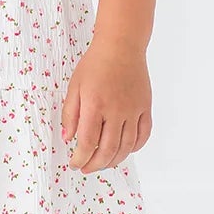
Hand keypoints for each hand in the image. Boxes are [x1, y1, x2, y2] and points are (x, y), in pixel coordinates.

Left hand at [60, 38, 151, 172]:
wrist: (121, 46)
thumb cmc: (95, 64)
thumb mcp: (74, 86)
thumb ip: (70, 113)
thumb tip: (68, 138)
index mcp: (95, 105)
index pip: (87, 142)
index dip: (80, 158)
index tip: (74, 164)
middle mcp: (116, 110)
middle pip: (108, 150)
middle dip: (95, 164)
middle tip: (86, 168)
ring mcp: (134, 110)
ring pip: (126, 147)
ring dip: (113, 161)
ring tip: (102, 163)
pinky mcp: (146, 108)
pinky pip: (143, 135)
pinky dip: (134, 148)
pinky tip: (124, 151)